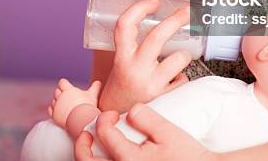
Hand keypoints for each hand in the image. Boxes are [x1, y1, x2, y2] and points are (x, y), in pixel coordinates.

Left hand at [48, 78, 101, 127]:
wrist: (83, 122)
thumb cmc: (88, 107)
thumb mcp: (93, 95)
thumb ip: (95, 88)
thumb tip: (98, 82)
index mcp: (68, 90)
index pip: (62, 82)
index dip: (65, 85)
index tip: (69, 89)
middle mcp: (60, 96)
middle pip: (57, 91)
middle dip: (61, 93)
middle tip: (69, 99)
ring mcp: (56, 106)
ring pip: (53, 100)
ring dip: (58, 102)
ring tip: (65, 106)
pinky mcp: (54, 115)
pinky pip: (50, 109)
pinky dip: (54, 109)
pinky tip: (60, 111)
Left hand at [74, 104, 217, 160]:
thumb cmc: (186, 156)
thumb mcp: (167, 132)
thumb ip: (146, 118)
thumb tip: (131, 111)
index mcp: (129, 159)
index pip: (104, 133)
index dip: (104, 119)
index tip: (113, 115)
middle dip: (82, 144)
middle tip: (87, 133)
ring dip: (88, 158)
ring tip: (91, 147)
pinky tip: (107, 159)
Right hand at [99, 0, 191, 111]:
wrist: (116, 120)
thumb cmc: (123, 83)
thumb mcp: (122, 60)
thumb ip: (136, 43)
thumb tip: (164, 18)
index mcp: (122, 57)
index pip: (124, 25)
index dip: (139, 9)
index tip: (154, 1)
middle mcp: (134, 69)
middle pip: (157, 36)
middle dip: (176, 19)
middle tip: (188, 10)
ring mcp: (150, 85)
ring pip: (180, 57)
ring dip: (183, 55)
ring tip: (176, 61)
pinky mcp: (164, 99)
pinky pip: (184, 79)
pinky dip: (181, 77)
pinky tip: (172, 82)